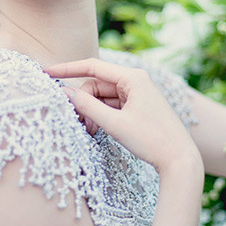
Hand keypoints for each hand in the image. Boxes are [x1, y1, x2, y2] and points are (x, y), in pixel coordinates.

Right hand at [46, 58, 200, 173]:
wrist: (179, 159)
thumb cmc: (151, 140)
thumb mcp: (115, 124)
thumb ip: (88, 107)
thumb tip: (64, 92)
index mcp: (133, 77)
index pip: (92, 66)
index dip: (67, 69)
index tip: (46, 72)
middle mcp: (136, 81)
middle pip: (96, 84)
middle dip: (83, 102)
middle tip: (78, 123)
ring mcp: (137, 94)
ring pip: (103, 96)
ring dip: (92, 111)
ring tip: (89, 132)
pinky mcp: (138, 106)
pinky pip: (112, 105)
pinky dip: (102, 116)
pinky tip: (97, 131)